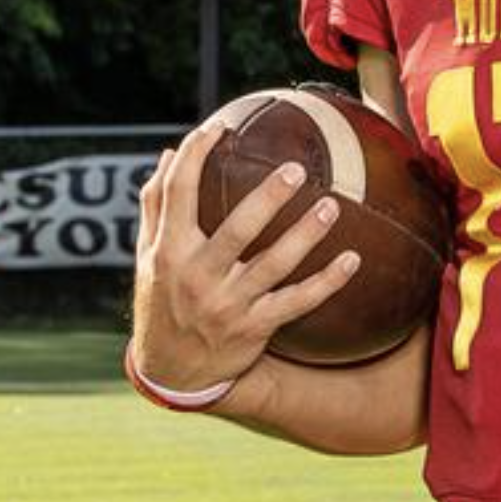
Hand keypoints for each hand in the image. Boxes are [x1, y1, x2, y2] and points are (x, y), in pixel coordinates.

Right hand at [128, 121, 363, 395]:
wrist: (170, 373)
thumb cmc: (161, 300)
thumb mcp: (147, 257)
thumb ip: (156, 207)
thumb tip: (169, 153)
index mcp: (168, 252)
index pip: (178, 194)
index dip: (196, 157)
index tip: (218, 128)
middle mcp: (198, 276)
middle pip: (237, 228)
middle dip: (268, 197)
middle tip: (296, 169)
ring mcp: (228, 304)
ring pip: (274, 264)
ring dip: (306, 234)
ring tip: (332, 206)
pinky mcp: (255, 327)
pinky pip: (297, 301)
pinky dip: (327, 282)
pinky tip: (353, 260)